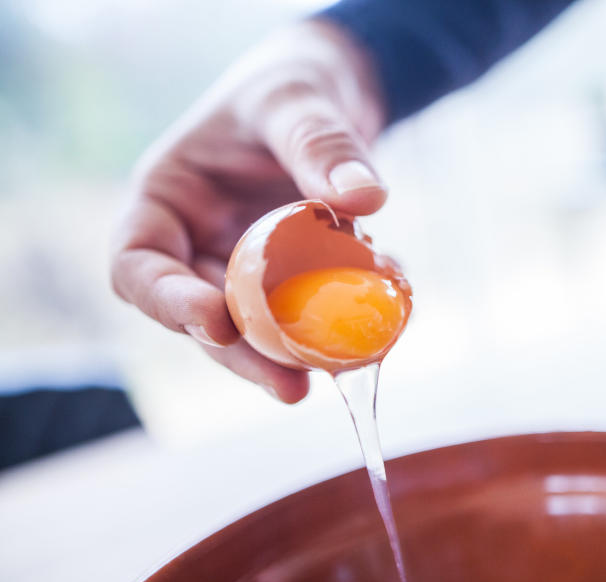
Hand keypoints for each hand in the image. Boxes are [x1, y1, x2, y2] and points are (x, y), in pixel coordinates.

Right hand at [111, 21, 385, 402]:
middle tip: (291, 385)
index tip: (217, 322)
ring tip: (336, 374)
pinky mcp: (296, 281)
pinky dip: (341, 322)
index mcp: (166, 200)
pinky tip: (381, 326)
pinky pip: (311, 312)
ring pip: (257, 328)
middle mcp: (198, 245)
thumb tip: (365, 198)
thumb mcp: (296, 98)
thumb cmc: (289, 87)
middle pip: (201, 316)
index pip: (138, 264)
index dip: (167, 302)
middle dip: (244, 355)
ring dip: (294, 356)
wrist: (328, 97)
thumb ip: (320, 142)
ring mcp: (247, 269)